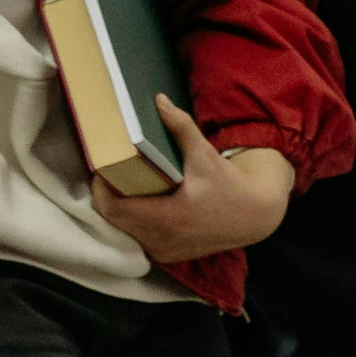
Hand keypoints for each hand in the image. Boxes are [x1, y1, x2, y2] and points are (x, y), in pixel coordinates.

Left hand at [91, 101, 295, 265]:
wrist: (254, 215)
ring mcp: (166, 252)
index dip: (101, 189)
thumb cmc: (228, 183)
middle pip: (114, 220)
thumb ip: (181, 127)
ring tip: (121, 185)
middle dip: (108, 196)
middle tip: (110, 173)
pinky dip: (132, 223)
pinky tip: (136, 203)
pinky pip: (138, 240)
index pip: (114, 209)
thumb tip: (159, 101)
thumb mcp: (205, 154)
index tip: (103, 169)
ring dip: (118, 210)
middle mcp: (164, 240)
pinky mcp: (169, 255)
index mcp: (170, 218)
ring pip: (124, 232)